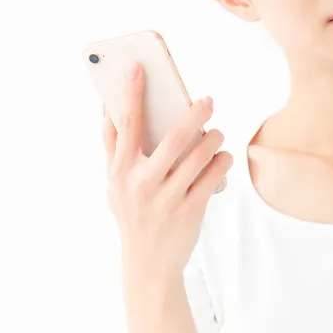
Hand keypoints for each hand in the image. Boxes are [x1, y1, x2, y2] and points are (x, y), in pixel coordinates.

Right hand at [102, 61, 232, 286]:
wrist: (148, 266)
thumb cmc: (131, 215)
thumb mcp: (113, 185)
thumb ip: (113, 148)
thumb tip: (108, 105)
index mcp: (119, 172)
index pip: (125, 125)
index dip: (130, 93)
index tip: (137, 66)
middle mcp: (140, 183)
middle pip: (173, 137)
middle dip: (194, 113)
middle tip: (208, 99)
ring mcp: (166, 198)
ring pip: (200, 155)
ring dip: (214, 137)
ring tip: (217, 133)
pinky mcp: (190, 211)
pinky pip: (214, 175)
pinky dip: (223, 160)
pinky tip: (223, 156)